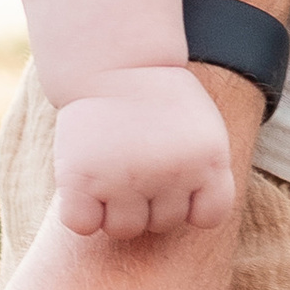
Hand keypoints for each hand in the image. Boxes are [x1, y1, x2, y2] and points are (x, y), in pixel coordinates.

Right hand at [53, 69, 235, 240]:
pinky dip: (81, 215)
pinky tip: (84, 188)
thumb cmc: (156, 97)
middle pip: (161, 224)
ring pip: (123, 229)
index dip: (190, 206)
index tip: (177, 184)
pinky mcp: (81, 178)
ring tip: (110, 173)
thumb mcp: (200, 126)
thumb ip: (205, 169)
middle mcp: (172, 172)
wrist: (114, 61)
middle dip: (148, 203)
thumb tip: (191, 218)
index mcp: (208, 159)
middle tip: (134, 165)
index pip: (208, 217)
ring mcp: (126, 177)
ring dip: (114, 210)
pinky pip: (82, 224)